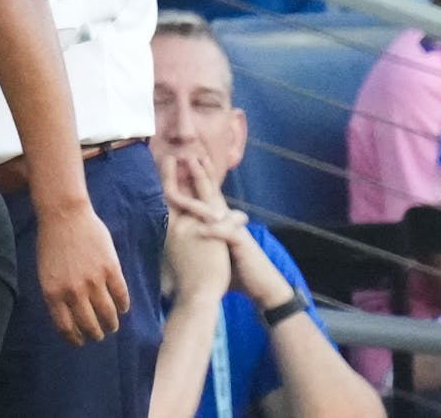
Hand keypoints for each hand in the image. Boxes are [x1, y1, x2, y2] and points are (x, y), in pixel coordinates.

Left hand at [37, 203, 130, 344]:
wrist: (64, 214)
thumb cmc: (51, 243)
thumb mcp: (46, 273)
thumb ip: (57, 296)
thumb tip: (71, 318)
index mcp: (53, 294)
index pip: (67, 328)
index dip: (76, 339)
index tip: (81, 341)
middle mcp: (73, 292)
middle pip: (90, 325)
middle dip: (96, 334)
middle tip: (100, 335)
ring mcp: (93, 281)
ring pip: (108, 315)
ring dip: (111, 324)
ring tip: (112, 325)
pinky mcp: (110, 269)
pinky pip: (121, 296)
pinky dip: (123, 306)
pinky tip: (122, 307)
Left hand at [165, 155, 292, 308]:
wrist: (261, 285)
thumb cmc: (236, 269)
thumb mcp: (215, 250)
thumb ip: (201, 239)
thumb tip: (179, 235)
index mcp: (220, 221)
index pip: (207, 196)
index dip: (196, 180)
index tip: (181, 164)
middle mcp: (228, 221)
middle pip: (213, 193)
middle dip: (202, 173)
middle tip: (189, 155)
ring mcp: (235, 229)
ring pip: (219, 208)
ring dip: (207, 192)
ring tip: (196, 183)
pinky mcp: (242, 244)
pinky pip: (228, 234)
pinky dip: (214, 231)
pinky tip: (202, 230)